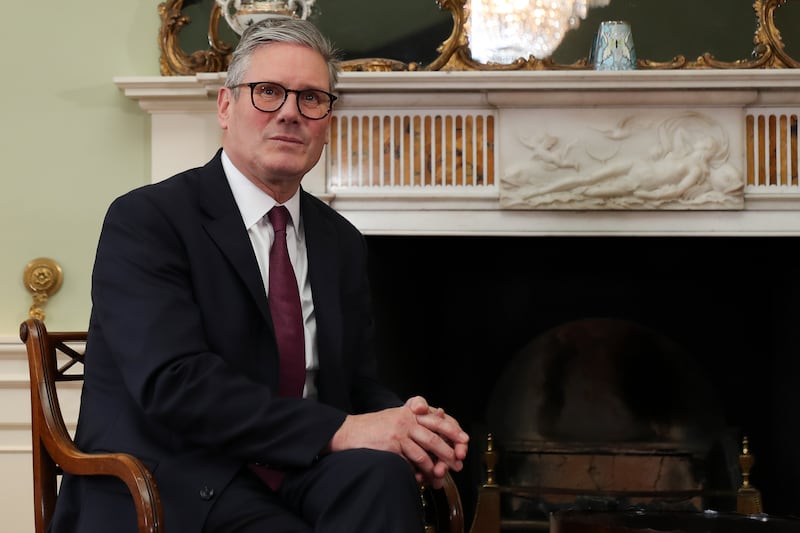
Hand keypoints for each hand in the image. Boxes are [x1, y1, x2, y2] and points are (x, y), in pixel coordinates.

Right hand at [327, 396, 468, 488]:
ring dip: (437, 463)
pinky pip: (411, 460)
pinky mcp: (392, 446)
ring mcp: (399, 433)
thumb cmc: (372, 427)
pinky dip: (420, 470)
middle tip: (459, 461)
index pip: (436, 420)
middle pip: (435, 435)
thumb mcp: (395, 416)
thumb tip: (439, 419)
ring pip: (426, 450)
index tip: (463, 440)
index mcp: (409, 412)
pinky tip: (424, 475)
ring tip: (444, 472)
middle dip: (449, 450)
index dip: (452, 430)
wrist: (349, 432)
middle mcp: (406, 420)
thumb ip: (413, 418)